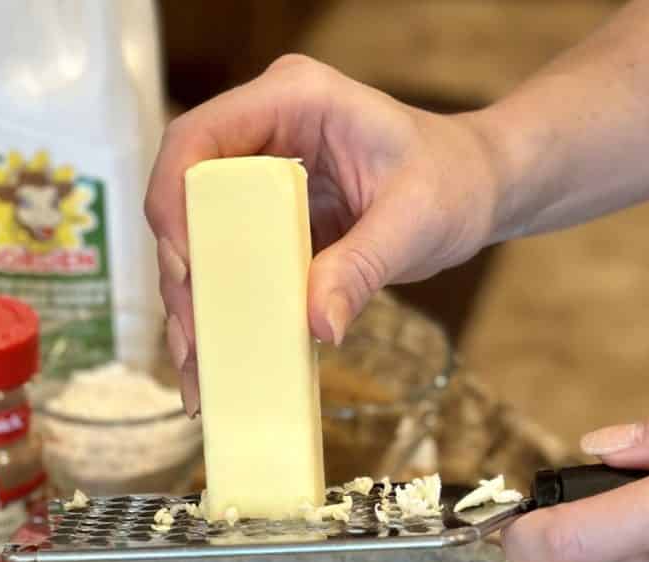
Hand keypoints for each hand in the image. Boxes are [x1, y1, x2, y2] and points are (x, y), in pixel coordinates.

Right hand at [145, 55, 501, 414]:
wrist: (475, 190)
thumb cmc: (453, 182)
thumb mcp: (414, 223)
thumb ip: (361, 269)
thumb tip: (317, 326)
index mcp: (293, 102)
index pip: (198, 139)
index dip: (174, 202)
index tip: (185, 270)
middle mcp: (264, 135)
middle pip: (186, 199)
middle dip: (181, 274)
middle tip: (193, 340)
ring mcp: (261, 180)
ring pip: (200, 242)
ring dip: (193, 306)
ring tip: (197, 372)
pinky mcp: (268, 223)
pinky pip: (230, 266)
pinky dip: (222, 314)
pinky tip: (216, 364)